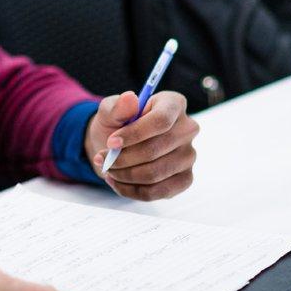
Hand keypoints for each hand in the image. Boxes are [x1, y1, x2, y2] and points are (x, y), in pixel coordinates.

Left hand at [84, 91, 198, 200]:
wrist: (116, 147)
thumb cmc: (116, 125)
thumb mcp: (109, 112)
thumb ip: (117, 106)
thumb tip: (130, 98)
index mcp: (173, 104)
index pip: (161, 120)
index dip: (134, 134)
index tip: (111, 142)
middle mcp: (187, 129)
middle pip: (155, 150)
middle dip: (122, 158)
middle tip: (102, 158)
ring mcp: (188, 155)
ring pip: (154, 173)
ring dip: (124, 175)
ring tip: (108, 168)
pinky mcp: (185, 179)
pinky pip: (158, 192)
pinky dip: (131, 190)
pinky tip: (117, 181)